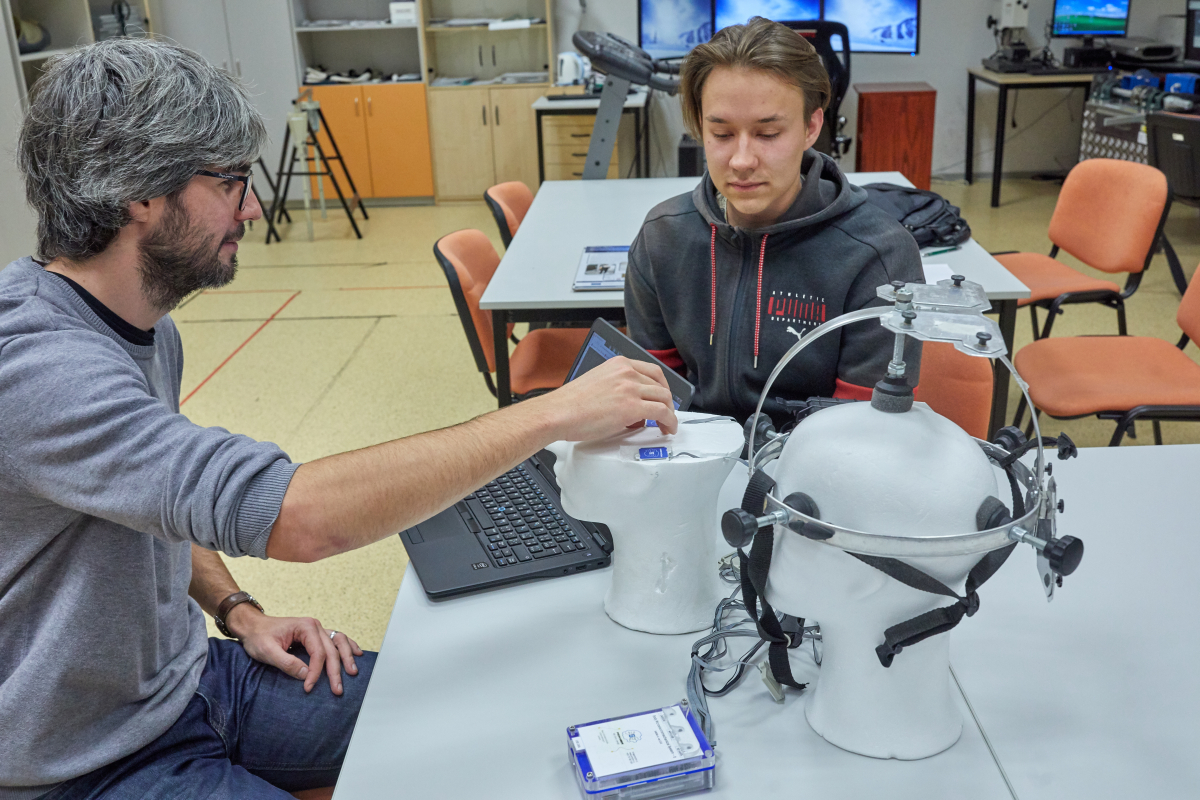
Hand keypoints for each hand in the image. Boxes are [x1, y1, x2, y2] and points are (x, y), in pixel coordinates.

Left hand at [225, 604, 362, 694]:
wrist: (252, 626)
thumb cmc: (258, 637)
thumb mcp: (267, 651)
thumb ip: (287, 662)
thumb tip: (306, 674)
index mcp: (305, 627)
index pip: (318, 652)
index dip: (316, 672)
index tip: (309, 687)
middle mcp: (314, 626)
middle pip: (331, 650)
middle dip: (335, 671)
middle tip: (337, 689)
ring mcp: (317, 629)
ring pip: (339, 642)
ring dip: (347, 657)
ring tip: (352, 672)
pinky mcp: (315, 635)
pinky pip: (336, 640)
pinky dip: (348, 647)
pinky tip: (357, 654)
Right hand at [534, 356, 678, 440]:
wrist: (558, 413)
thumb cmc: (570, 404)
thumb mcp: (597, 383)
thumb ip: (616, 388)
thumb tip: (630, 404)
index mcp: (618, 364)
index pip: (652, 371)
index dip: (662, 386)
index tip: (662, 396)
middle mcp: (627, 373)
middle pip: (660, 385)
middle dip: (667, 401)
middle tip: (666, 414)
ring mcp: (631, 389)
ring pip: (664, 399)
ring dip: (670, 413)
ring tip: (666, 425)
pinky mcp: (632, 407)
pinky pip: (662, 412)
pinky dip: (670, 421)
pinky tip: (667, 428)